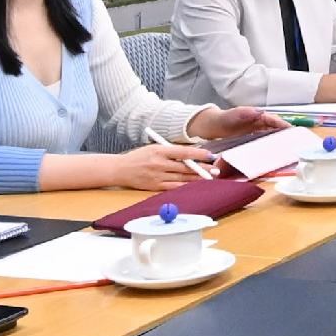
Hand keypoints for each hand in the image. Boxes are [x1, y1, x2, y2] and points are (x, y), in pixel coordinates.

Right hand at [91, 140, 210, 194]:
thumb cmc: (139, 157)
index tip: (209, 155)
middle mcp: (159, 164)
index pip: (183, 152)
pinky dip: (186, 186)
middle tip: (215, 169)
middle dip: (202, 168)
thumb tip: (191, 153)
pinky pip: (174, 187)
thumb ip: (171, 150)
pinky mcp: (155, 187)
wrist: (120, 169)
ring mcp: (157, 176)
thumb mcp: (154, 148)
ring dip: (197, 178)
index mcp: (159, 151)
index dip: (198, 154)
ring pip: (182, 178)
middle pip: (185, 167)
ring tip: (209, 178)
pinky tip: (195, 186)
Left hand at [189, 105, 284, 144]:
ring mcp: (255, 130)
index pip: (272, 120)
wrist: (210, 127)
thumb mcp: (232, 115)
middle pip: (274, 127)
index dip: (282, 125)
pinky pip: (264, 140)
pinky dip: (271, 144)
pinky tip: (275, 151)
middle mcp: (257, 122)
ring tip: (289, 148)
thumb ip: (244, 113)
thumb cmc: (222, 119)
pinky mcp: (251, 137)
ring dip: (279, 139)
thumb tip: (260, 111)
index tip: (292, 131)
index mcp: (255, 115)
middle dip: (285, 132)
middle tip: (295, 141)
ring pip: (271, 134)